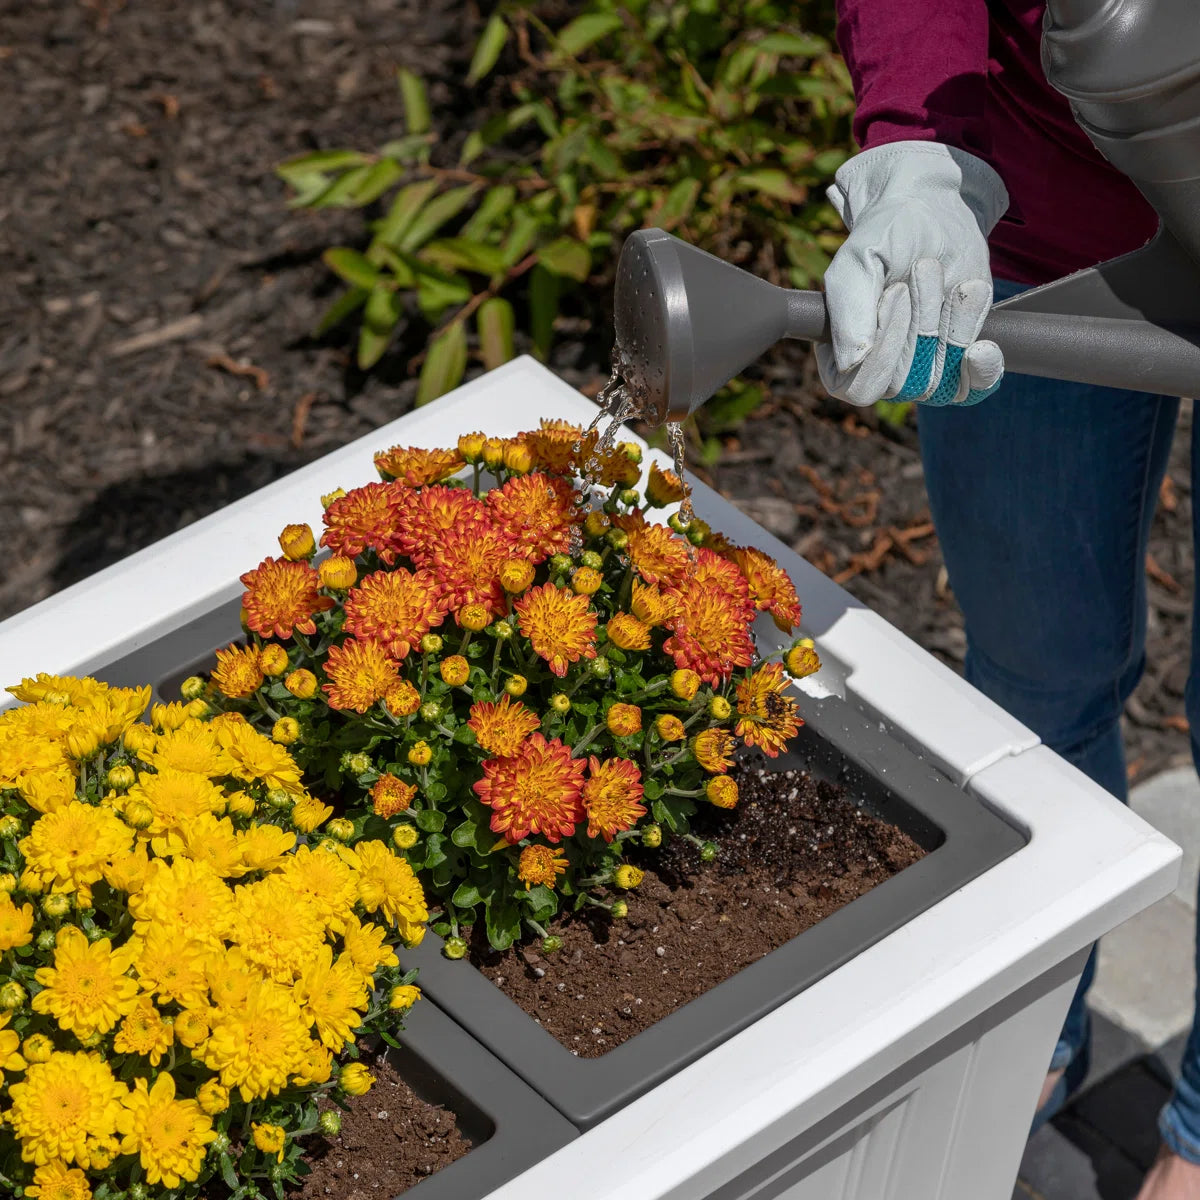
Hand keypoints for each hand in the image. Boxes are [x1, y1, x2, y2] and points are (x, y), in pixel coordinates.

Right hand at [816, 141, 1009, 407]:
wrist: (934, 212)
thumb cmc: (888, 233)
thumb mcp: (861, 258)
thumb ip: (848, 307)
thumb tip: (851, 361)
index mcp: (842, 352)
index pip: (859, 386)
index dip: (882, 349)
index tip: (896, 292)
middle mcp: (879, 368)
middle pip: (902, 383)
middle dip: (919, 323)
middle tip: (921, 268)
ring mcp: (921, 368)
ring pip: (939, 382)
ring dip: (948, 326)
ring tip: (942, 278)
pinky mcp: (958, 362)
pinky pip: (972, 390)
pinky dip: (982, 369)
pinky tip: (982, 346)